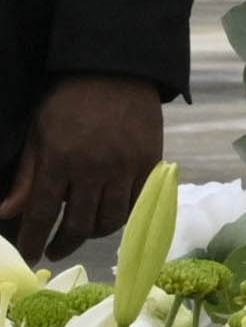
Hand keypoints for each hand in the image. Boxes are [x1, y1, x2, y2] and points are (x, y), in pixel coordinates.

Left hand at [2, 80, 152, 262]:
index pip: (44, 214)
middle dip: (64, 244)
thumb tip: (6, 213)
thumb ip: (26, 177)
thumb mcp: (37, 134)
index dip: (34, 241)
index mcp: (60, 160)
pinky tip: (110, 212)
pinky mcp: (151, 161)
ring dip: (94, 232)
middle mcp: (95, 168)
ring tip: (83, 231)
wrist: (116, 70)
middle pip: (80, 225)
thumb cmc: (68, 100)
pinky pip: (137, 202)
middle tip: (55, 250)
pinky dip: (123, 214)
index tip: (31, 256)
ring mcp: (126, 166)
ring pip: (111, 219)